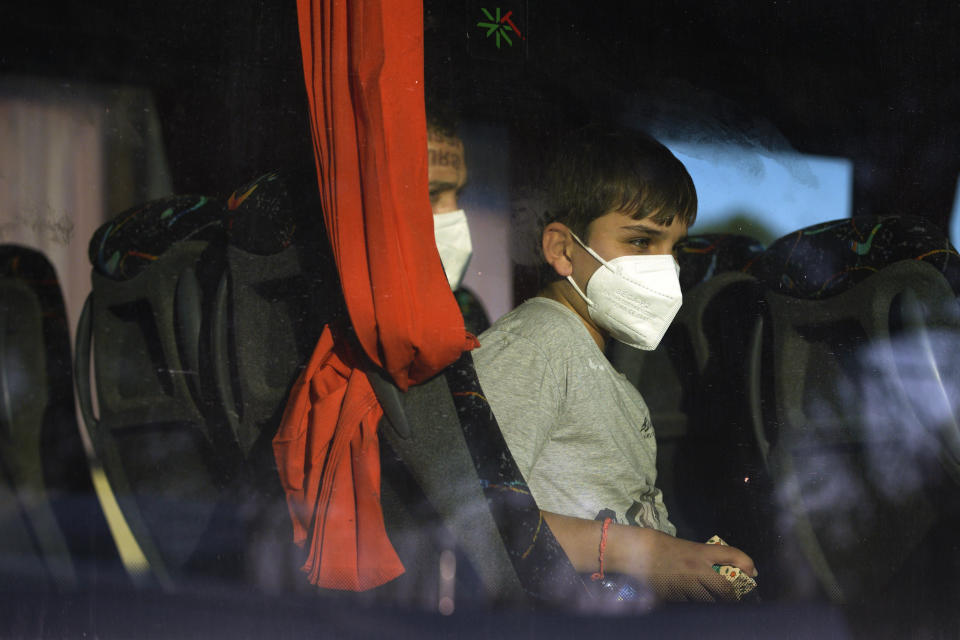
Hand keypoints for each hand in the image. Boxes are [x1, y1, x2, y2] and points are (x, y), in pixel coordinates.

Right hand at [612, 527, 756, 601]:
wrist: (634, 551)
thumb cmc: (658, 543)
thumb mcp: (684, 545)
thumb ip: (701, 557)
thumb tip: (718, 568)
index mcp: (699, 552)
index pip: (731, 555)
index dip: (746, 562)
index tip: (753, 572)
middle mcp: (696, 570)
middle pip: (725, 588)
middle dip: (732, 597)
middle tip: (733, 599)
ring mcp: (685, 585)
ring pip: (708, 601)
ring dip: (711, 603)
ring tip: (711, 603)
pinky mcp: (673, 597)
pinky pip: (688, 605)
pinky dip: (691, 605)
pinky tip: (688, 601)